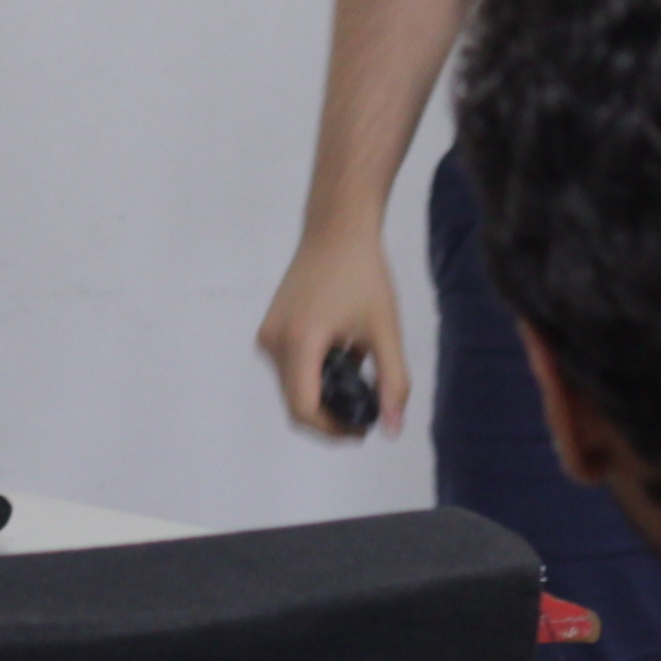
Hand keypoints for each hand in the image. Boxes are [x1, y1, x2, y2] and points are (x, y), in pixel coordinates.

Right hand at [258, 223, 411, 438]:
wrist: (336, 230)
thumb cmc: (364, 274)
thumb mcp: (385, 330)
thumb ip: (392, 382)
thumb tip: (392, 428)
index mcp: (301, 340)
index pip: (304, 408)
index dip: (331, 429)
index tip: (360, 430)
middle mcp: (275, 341)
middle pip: (296, 403)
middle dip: (329, 416)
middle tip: (364, 413)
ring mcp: (268, 335)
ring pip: (291, 388)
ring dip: (321, 395)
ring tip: (357, 376)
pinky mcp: (269, 329)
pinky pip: (288, 368)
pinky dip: (312, 375)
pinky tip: (341, 356)